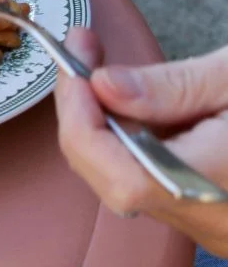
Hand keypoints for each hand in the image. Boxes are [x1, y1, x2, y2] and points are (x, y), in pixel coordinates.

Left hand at [54, 29, 227, 255]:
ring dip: (114, 128)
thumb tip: (104, 86)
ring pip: (136, 185)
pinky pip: (168, 188)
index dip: (79, 119)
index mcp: (220, 183)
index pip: (118, 173)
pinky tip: (153, 106)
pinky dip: (147, 146)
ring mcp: (225, 233)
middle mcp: (218, 223)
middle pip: (117, 182)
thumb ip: (172, 87)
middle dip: (88, 115)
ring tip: (113, 70)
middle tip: (86, 53)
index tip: (75, 64)